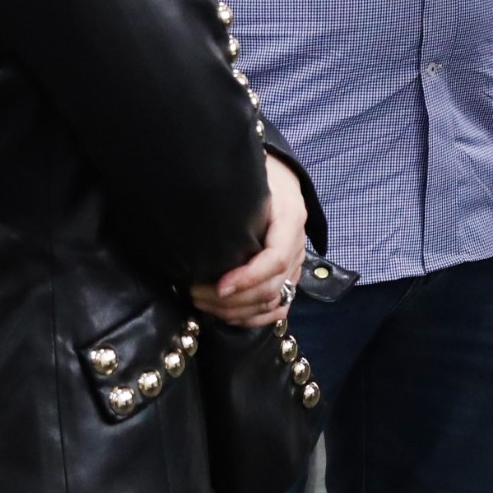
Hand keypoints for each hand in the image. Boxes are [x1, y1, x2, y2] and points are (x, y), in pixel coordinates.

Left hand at [190, 154, 308, 328]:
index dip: (246, 278)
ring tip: (202, 302)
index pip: (274, 259)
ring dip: (236, 310)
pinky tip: (228, 315)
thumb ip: (234, 199)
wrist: (279, 177)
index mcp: (290, 219)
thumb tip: (197, 215)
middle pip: (271, 287)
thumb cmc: (258, 175)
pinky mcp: (289, 275)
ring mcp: (296, 263)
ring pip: (273, 301)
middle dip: (232, 299)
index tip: (217, 284)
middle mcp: (297, 245)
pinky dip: (253, 317)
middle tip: (196, 293)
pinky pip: (278, 307)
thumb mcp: (250, 180)